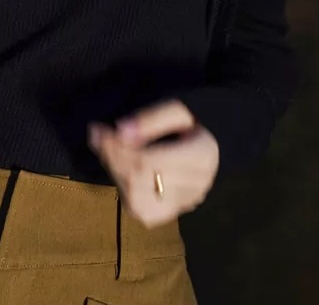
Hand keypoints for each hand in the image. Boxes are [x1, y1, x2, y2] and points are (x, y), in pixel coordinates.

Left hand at [87, 99, 218, 228]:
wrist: (221, 139)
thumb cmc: (198, 118)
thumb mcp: (179, 107)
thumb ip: (151, 118)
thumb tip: (119, 130)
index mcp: (201, 156)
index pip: (149, 161)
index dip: (118, 147)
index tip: (98, 129)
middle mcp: (196, 186)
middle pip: (140, 182)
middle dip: (112, 159)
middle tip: (98, 135)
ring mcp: (187, 203)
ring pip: (137, 201)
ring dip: (115, 175)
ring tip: (108, 149)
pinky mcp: (175, 212)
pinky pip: (141, 209)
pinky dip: (124, 189)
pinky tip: (119, 167)